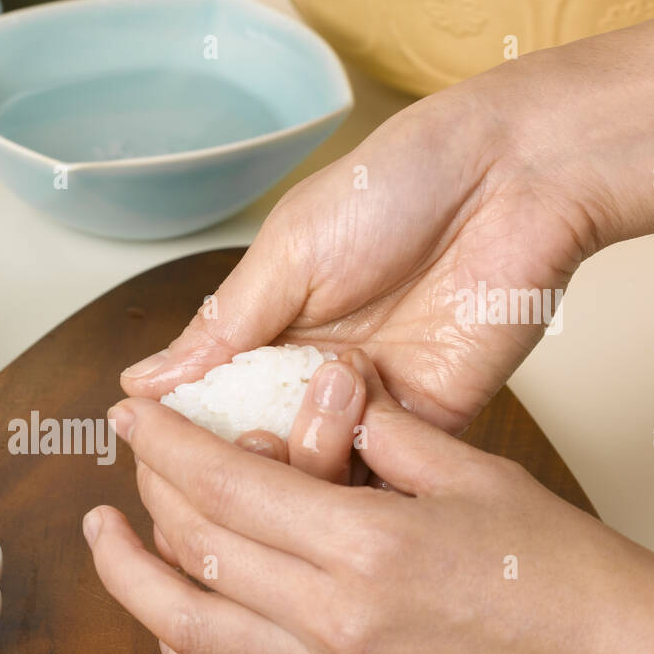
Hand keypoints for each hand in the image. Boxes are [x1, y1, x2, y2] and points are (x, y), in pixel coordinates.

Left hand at [86, 351, 653, 653]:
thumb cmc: (574, 583)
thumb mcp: (477, 475)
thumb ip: (387, 436)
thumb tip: (328, 405)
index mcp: (366, 547)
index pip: (226, 484)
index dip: (165, 443)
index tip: (132, 416)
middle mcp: (333, 621)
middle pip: (196, 550)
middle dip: (145, 495)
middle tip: (128, 463)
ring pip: (191, 634)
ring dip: (132, 582)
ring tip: (108, 540)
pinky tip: (170, 640)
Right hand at [121, 0, 653, 433]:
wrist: (510, 174)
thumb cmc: (393, 185)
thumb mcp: (285, 253)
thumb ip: (219, 330)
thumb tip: (142, 385)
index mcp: (264, 337)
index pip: (204, 412)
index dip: (180, 439)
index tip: (158, 447)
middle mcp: (307, 381)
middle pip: (254, 458)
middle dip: (242, 458)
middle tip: (253, 430)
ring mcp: (366, 407)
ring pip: (311, 479)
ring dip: (306, 448)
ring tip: (333, 379)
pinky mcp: (427, 423)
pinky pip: (378, 476)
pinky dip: (360, 457)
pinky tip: (361, 404)